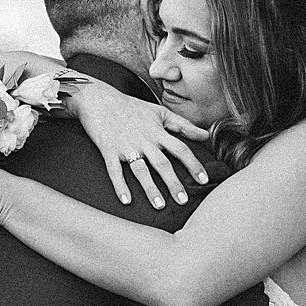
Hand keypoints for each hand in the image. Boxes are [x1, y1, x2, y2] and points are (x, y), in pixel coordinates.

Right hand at [70, 80, 209, 208]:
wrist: (99, 99)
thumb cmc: (132, 108)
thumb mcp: (160, 112)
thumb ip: (183, 125)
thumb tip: (206, 134)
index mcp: (157, 132)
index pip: (180, 149)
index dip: (193, 164)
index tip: (204, 180)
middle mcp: (144, 140)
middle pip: (162, 163)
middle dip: (173, 183)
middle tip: (183, 200)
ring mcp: (126, 147)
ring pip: (141, 170)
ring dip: (150, 188)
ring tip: (159, 206)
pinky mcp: (109, 151)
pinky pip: (115, 171)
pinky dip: (120, 186)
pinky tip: (126, 200)